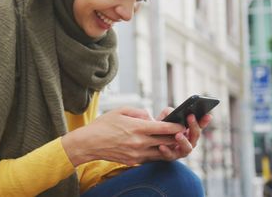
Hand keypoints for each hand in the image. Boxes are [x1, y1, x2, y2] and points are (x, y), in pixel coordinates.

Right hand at [61, 107, 185, 165]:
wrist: (88, 144)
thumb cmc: (103, 124)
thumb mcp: (120, 110)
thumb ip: (139, 112)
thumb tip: (150, 116)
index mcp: (137, 128)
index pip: (163, 128)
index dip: (176, 126)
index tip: (183, 124)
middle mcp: (139, 142)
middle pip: (166, 141)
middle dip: (175, 137)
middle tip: (182, 132)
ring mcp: (137, 154)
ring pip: (160, 152)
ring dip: (168, 146)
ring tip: (172, 140)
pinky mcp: (133, 162)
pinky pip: (151, 158)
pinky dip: (157, 152)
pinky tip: (158, 146)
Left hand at [155, 107, 212, 160]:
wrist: (149, 141)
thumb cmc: (160, 126)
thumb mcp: (165, 116)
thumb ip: (170, 112)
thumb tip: (173, 112)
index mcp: (190, 131)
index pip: (200, 125)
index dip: (204, 121)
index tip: (208, 115)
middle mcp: (189, 142)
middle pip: (195, 135)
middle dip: (194, 126)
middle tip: (190, 117)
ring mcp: (181, 151)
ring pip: (187, 148)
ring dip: (183, 141)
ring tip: (178, 135)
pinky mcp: (171, 157)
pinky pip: (170, 155)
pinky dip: (166, 151)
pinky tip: (161, 146)